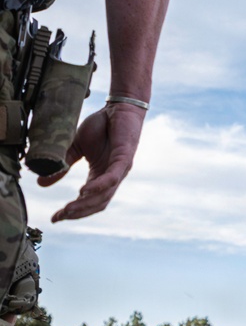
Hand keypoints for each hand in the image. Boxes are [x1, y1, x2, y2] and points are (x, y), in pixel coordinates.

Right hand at [39, 102, 145, 221]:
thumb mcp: (77, 146)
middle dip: (77, 212)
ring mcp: (119, 170)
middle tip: (60, 217)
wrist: (119, 107)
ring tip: (68, 210)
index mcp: (100, 176)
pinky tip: (83, 191)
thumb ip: (63, 163)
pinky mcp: (125, 159)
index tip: (54, 219)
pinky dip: (98, 187)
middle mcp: (111, 177)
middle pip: (96, 204)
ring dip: (86, 204)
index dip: (72, 211)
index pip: (86, 200)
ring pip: (104, 195)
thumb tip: (40, 183)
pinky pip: (112, 178)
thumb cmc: (101, 125)